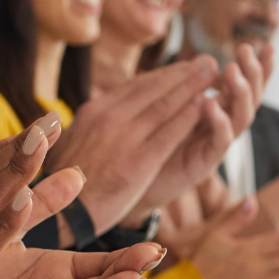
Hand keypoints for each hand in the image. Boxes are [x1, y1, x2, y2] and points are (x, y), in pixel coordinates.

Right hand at [41, 57, 219, 236]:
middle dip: (184, 74)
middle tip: (207, 63)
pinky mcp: (139, 161)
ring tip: (214, 77)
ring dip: (193, 88)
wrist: (65, 215)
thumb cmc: (67, 184)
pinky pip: (170, 133)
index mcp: (93, 112)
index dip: (163, 74)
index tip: (182, 68)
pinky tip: (207, 109)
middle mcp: (108, 118)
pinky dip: (190, 117)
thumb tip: (90, 115)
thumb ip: (88, 126)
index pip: (134, 85)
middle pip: (153, 88)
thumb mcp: (71, 143)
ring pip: (165, 106)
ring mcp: (124, 138)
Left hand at [130, 42, 271, 217]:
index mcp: (215, 108)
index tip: (265, 44)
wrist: (134, 180)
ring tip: (231, 71)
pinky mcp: (205, 163)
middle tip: (247, 49)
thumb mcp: (167, 104)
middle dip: (253, 72)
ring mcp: (215, 144)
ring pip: (241, 117)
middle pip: (249, 98)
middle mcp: (221, 125)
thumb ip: (185, 84)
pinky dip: (218, 122)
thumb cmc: (150, 139)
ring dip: (238, 92)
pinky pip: (220, 142)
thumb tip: (207, 59)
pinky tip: (211, 104)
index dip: (257, 66)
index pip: (243, 84)